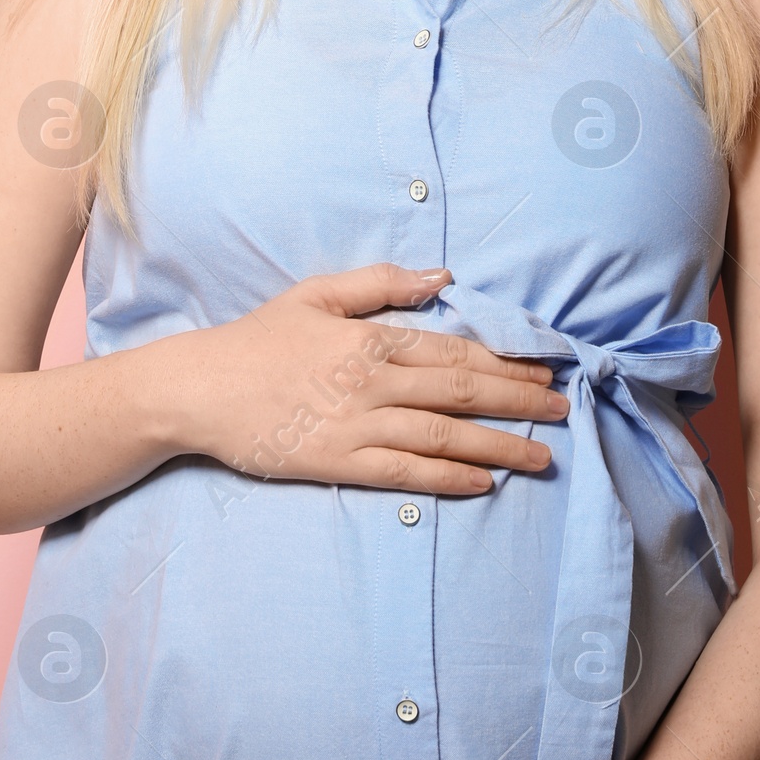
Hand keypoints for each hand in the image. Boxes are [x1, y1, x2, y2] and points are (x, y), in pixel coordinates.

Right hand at [176, 264, 567, 496]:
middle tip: (562, 409)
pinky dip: (448, 477)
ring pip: (442, 438)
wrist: (198, 390)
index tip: (546, 369)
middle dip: (518, 402)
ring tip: (540, 455)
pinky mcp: (338, 465)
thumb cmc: (258, 340)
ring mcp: (356, 428)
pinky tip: (482, 482)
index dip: (506, 362)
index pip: (453, 352)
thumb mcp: (316, 294)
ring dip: (498, 447)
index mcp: (369, 339)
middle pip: (460, 394)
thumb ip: (381, 283)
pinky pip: (405, 474)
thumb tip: (444, 277)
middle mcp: (370, 384)